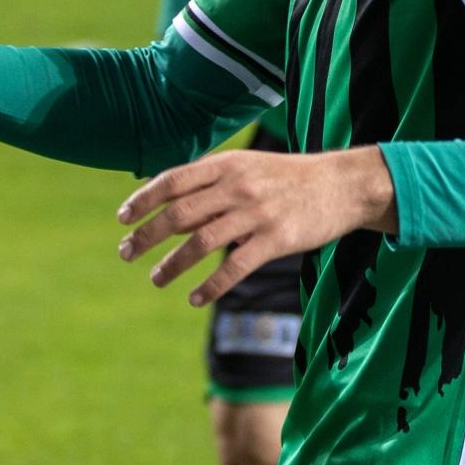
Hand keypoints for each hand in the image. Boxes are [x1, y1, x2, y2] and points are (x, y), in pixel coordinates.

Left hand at [116, 146, 396, 308]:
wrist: (342, 185)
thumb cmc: (287, 178)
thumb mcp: (247, 166)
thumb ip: (210, 181)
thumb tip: (167, 200)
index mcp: (225, 165)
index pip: (172, 181)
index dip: (143, 200)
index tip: (122, 218)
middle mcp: (236, 187)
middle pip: (178, 213)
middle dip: (146, 235)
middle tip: (125, 253)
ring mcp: (256, 213)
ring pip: (201, 242)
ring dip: (172, 264)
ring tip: (155, 278)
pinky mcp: (276, 239)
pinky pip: (235, 267)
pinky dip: (211, 286)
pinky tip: (195, 299)